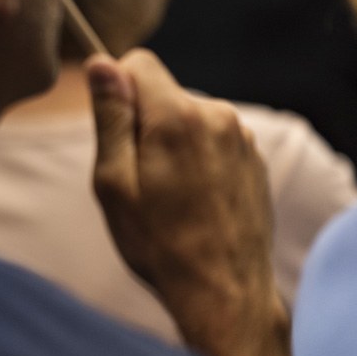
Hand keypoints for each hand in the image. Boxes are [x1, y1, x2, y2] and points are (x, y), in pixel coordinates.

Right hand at [86, 49, 294, 355]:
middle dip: (144, 124)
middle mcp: (217, 116)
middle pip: (163, 94)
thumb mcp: (114, 182)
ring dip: (171, 145)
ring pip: (187, 119)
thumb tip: (101, 63)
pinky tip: (194, 204)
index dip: (117, 92)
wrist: (224, 293)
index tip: (116, 136)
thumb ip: (110, 117)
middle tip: (139, 180)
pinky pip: (212, 142)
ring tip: (168, 198)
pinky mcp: (255, 161)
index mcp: (177, 117)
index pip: (139, 62)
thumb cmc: (159, 243)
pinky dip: (197, 162)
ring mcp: (242, 139)